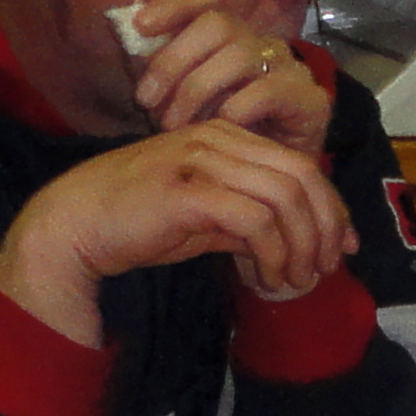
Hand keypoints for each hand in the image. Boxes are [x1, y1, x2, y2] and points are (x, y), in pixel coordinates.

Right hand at [0, 122, 357, 343]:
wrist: (74, 226)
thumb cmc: (136, 223)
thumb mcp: (206, 219)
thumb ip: (249, 222)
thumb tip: (293, 243)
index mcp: (225, 136)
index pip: (300, 164)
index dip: (332, 207)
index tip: (341, 248)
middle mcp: (217, 138)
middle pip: (303, 176)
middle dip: (325, 226)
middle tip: (324, 268)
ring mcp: (201, 160)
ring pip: (285, 197)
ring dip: (301, 245)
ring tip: (295, 279)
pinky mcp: (188, 191)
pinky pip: (255, 220)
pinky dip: (273, 253)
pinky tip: (268, 277)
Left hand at [116, 0, 332, 157]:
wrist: (272, 187)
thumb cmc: (220, 143)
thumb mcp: (180, 103)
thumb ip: (162, 73)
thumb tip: (130, 41)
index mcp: (232, 39)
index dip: (174, 3)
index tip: (141, 27)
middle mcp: (263, 44)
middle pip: (219, 23)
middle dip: (175, 59)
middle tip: (148, 101)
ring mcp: (290, 69)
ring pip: (241, 54)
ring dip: (198, 88)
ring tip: (175, 124)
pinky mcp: (311, 99)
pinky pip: (268, 90)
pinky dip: (235, 108)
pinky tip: (216, 128)